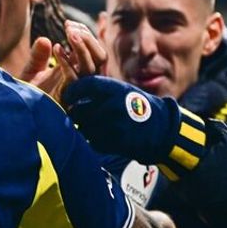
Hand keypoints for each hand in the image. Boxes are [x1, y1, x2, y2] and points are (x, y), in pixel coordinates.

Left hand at [22, 22, 105, 101]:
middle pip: (100, 57)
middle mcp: (81, 81)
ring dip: (82, 47)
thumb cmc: (26, 95)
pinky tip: (57, 49)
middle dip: (88, 39)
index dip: (85, 34)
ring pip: (92, 67)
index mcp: (77, 72)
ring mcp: (76, 90)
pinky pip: (75, 78)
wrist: (16, 112)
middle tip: (69, 26)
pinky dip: (68, 61)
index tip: (68, 23)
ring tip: (68, 33)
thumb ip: (38, 55)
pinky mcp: (68, 98)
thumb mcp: (31, 71)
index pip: (92, 50)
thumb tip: (44, 39)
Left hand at [64, 76, 181, 163]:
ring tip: (96, 126)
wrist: (159, 127)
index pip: (85, 85)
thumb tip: (69, 91)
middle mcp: (114, 105)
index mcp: (115, 89)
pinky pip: (93, 142)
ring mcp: (114, 125)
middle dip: (76, 114)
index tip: (67, 97)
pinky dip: (95, 140)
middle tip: (78, 115)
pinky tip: (105, 136)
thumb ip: (98, 90)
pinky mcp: (115, 142)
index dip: (72, 91)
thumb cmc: (136, 106)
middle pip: (79, 111)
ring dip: (85, 128)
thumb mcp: (121, 91)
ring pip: (84, 128)